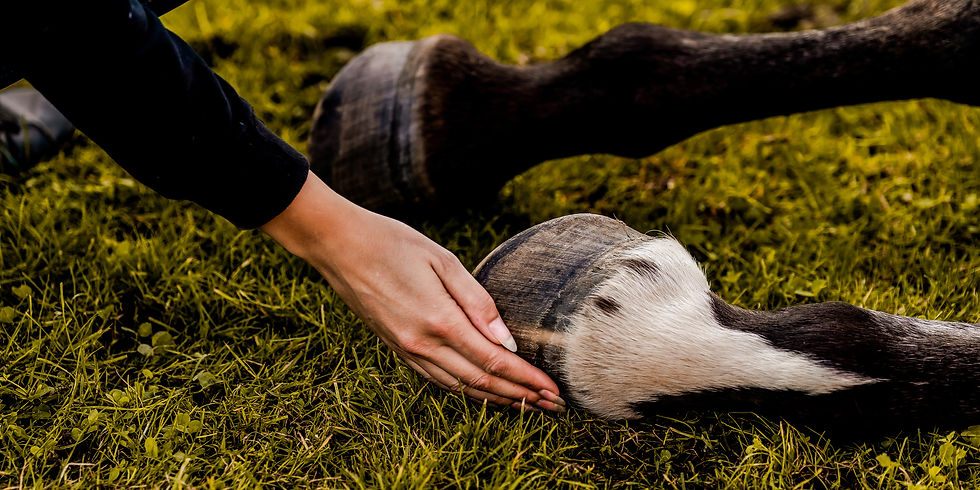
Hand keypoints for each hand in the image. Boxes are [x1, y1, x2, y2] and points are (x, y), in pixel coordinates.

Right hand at [261, 172, 563, 410]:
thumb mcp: (443, 261)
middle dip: (520, 396)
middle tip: (552, 405)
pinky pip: (438, 380)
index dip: (526, 379)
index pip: (493, 361)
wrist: (339, 247)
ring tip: (527, 405)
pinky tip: (483, 392)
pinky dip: (466, 392)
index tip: (552, 388)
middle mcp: (422, 344)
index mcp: (439, 320)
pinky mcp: (398, 347)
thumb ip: (478, 302)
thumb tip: (508, 342)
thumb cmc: (394, 243)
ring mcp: (407, 350)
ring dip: (496, 399)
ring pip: (459, 387)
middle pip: (480, 382)